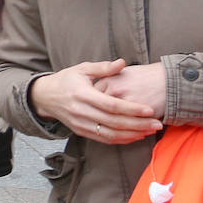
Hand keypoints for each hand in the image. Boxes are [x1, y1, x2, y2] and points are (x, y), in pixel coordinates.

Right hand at [30, 60, 162, 143]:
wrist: (44, 96)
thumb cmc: (66, 80)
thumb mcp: (82, 69)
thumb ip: (103, 67)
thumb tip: (123, 62)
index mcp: (82, 94)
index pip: (111, 105)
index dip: (131, 109)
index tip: (149, 110)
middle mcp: (81, 111)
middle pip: (114, 122)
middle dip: (138, 124)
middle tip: (158, 124)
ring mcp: (80, 124)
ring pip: (111, 134)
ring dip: (132, 135)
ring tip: (150, 131)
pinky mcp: (81, 131)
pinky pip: (104, 139)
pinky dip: (121, 140)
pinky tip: (135, 136)